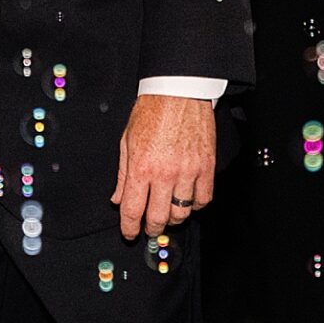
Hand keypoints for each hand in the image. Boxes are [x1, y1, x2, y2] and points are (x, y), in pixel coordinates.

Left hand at [113, 93, 215, 240]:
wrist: (179, 90)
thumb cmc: (151, 111)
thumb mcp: (127, 140)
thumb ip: (122, 174)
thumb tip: (117, 200)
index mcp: (141, 167)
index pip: (133, 211)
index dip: (129, 228)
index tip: (130, 233)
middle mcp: (164, 173)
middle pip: (158, 218)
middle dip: (151, 228)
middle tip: (150, 226)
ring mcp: (187, 171)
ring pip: (181, 213)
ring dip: (173, 218)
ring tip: (169, 212)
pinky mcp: (206, 167)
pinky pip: (203, 200)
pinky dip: (195, 205)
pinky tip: (188, 198)